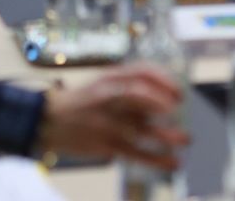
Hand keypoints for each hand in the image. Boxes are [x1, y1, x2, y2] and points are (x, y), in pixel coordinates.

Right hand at [37, 65, 186, 167]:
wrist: (49, 120)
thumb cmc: (82, 100)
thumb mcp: (103, 82)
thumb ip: (129, 86)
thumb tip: (164, 94)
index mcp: (110, 78)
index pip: (142, 72)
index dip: (164, 80)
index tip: (178, 91)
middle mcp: (109, 97)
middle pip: (141, 95)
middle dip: (165, 101)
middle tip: (179, 108)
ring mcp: (107, 122)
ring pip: (141, 127)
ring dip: (168, 134)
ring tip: (186, 138)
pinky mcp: (106, 145)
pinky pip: (136, 153)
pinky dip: (157, 159)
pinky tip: (173, 162)